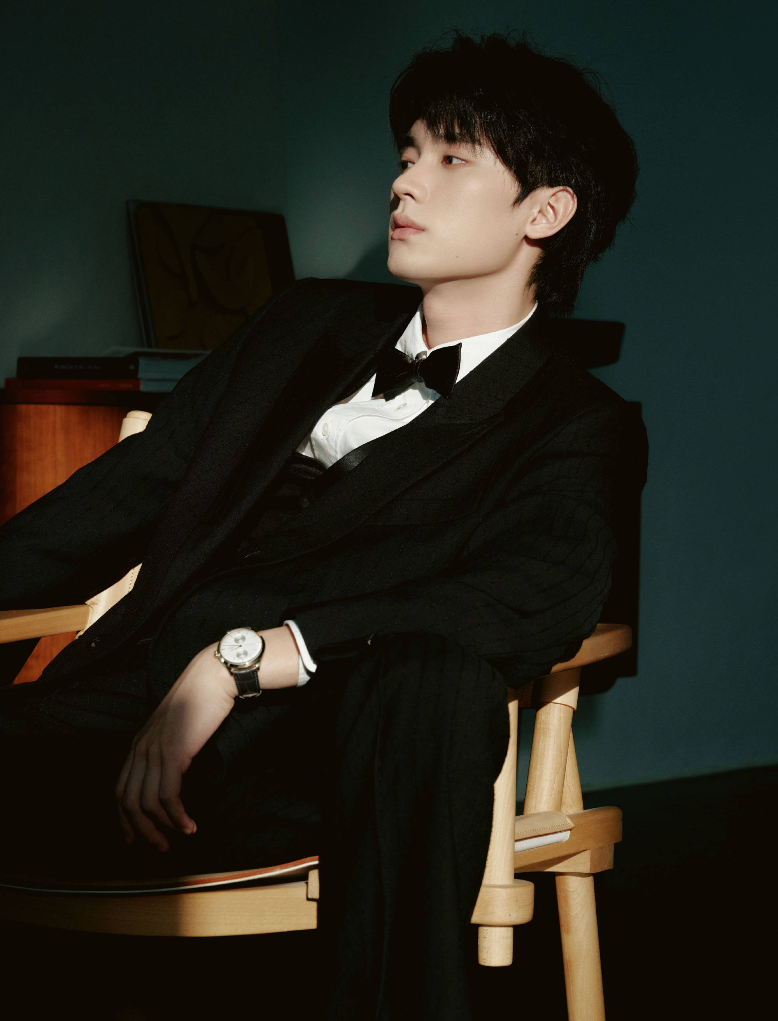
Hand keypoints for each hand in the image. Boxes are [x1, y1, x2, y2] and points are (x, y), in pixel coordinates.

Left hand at [115, 626, 301, 850]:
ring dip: (162, 827)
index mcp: (139, 742)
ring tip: (180, 837)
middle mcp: (141, 748)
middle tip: (160, 848)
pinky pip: (168, 795)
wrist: (213, 677)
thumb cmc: (202, 700)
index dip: (124, 818)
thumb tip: (175, 774)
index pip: (121, 788)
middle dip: (141, 830)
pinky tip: (190, 825)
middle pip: (128, 801)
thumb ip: (170, 747)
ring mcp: (155, 751)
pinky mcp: (173, 753)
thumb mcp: (178, 726)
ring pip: (146, 803)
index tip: (135, 839)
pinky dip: (177, 816)